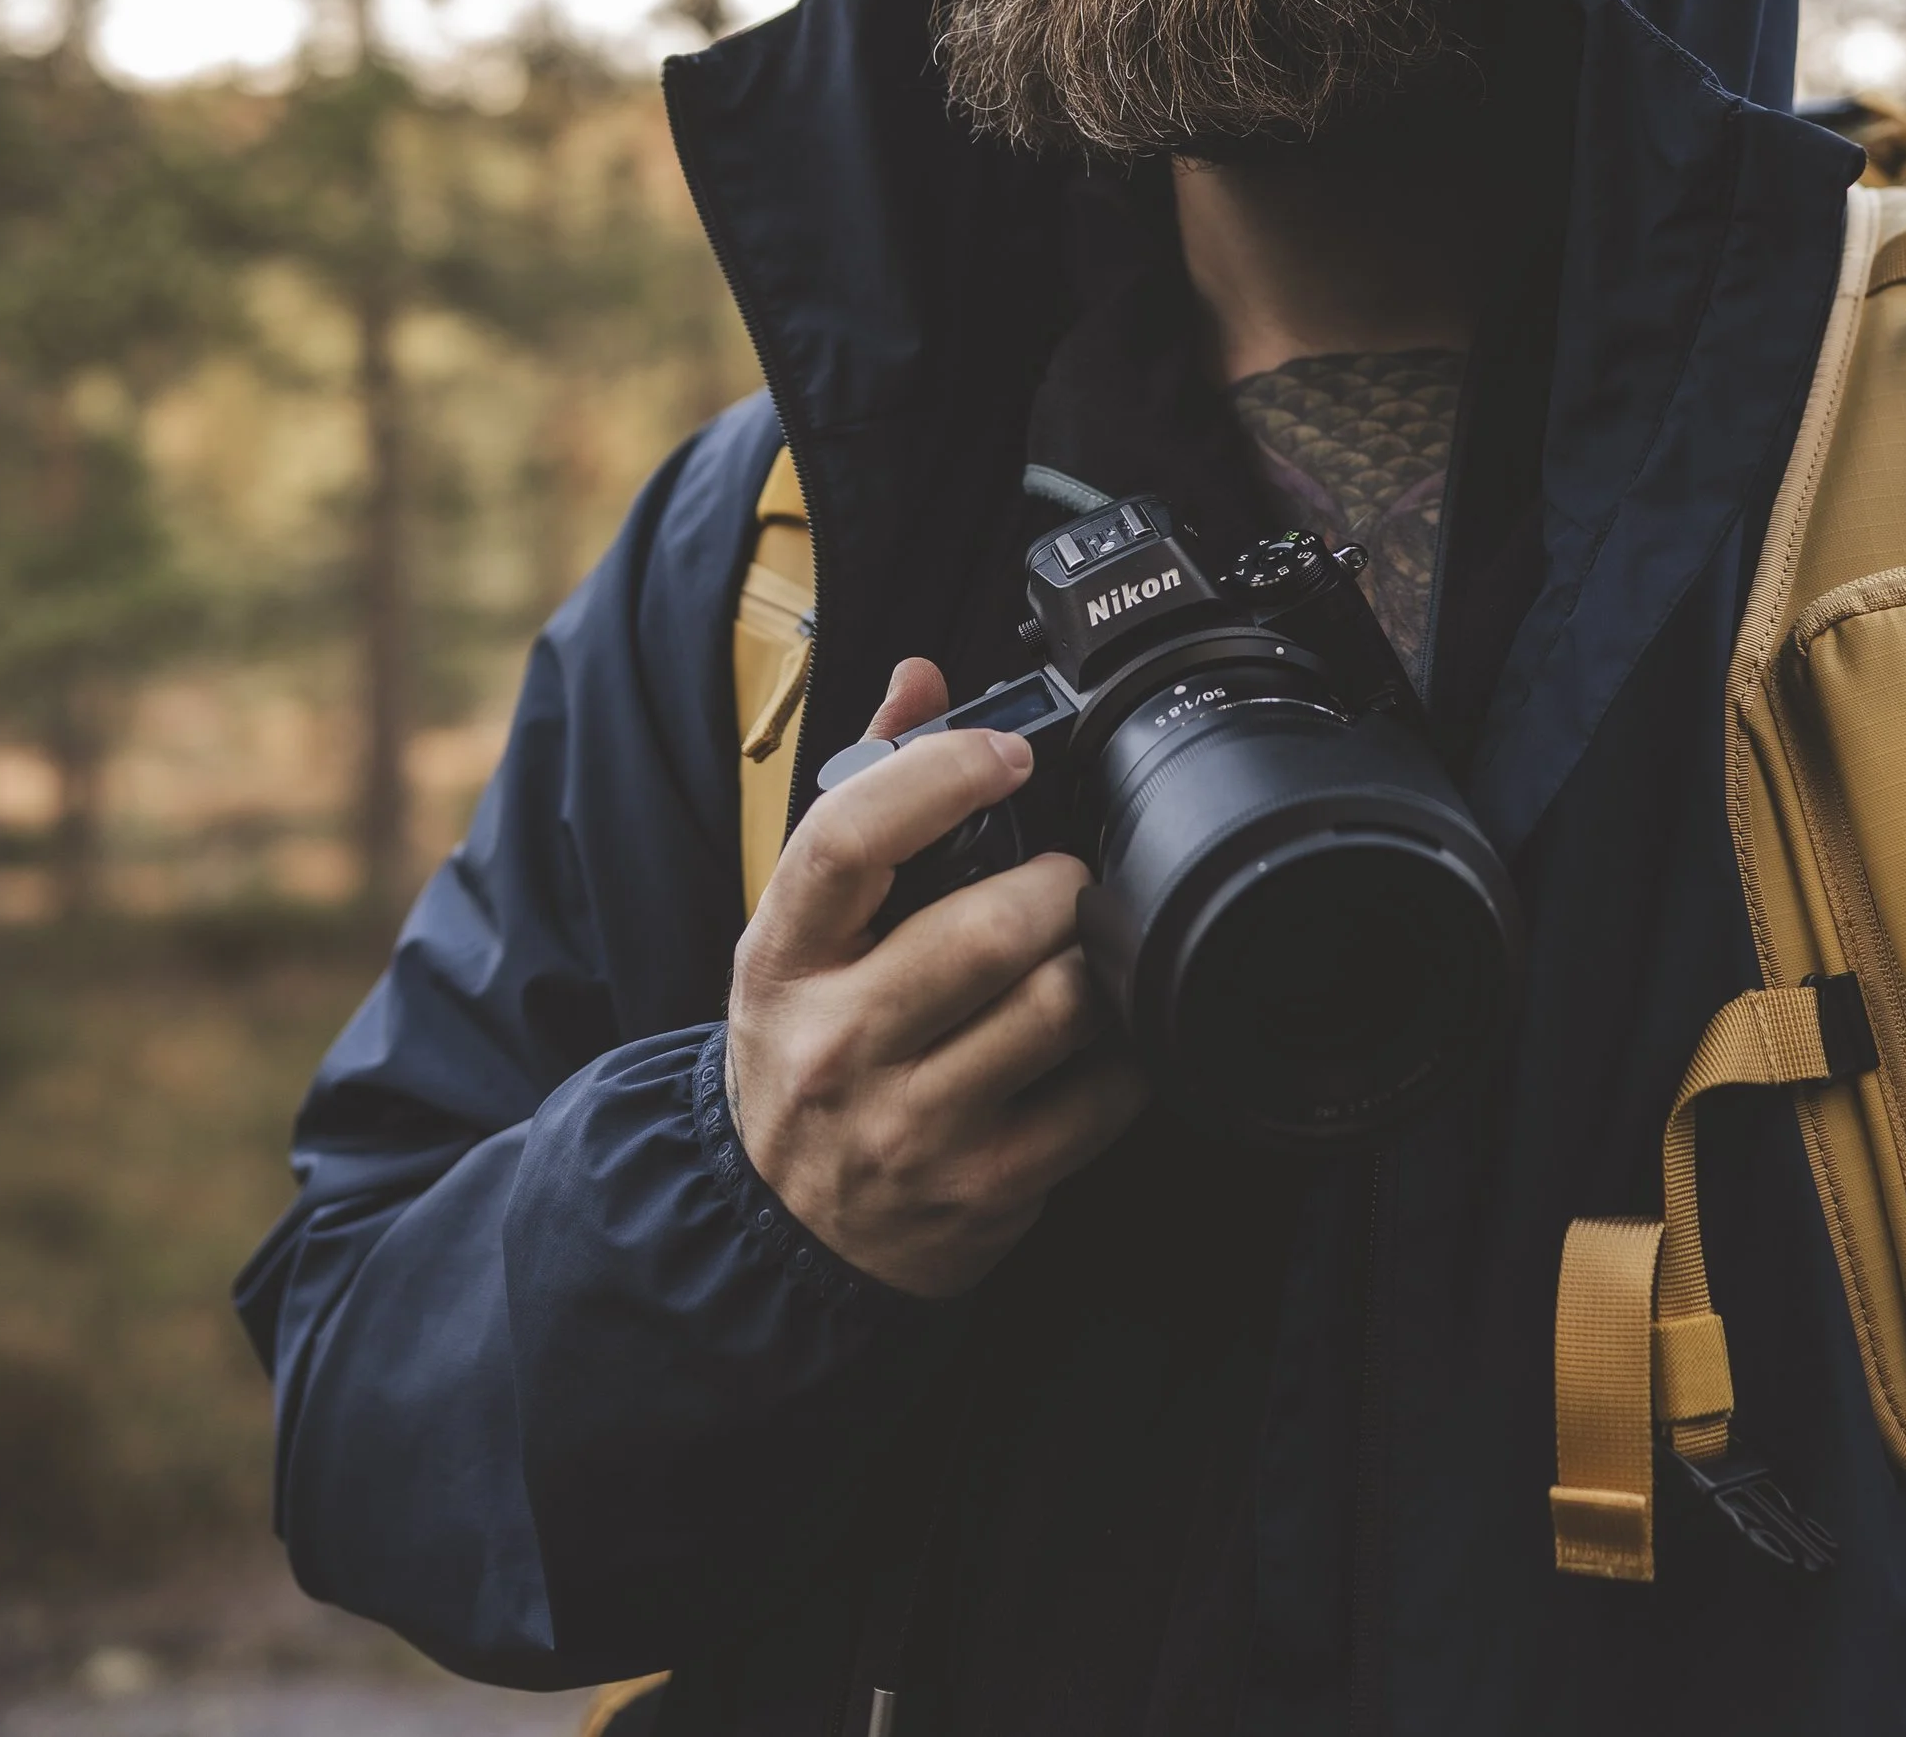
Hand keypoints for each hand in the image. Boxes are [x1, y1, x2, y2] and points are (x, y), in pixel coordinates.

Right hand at [723, 656, 1146, 1297]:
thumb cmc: (805, 1047)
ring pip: (1057, 1007)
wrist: (778, 1227)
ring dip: (1096, 959)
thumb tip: (921, 679)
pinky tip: (1103, 1030)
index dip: (940, 777)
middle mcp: (839, 1043)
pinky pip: (1101, 1097)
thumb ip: (862, 796)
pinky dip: (1126, 1048)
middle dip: (1057, 883)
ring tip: (1084, 946)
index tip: (1005, 753)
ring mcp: (912, 1125)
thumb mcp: (800, 930)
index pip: (847, 841)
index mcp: (784, 957)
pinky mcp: (983, 1189)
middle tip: (1065, 877)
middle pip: (987, 929)